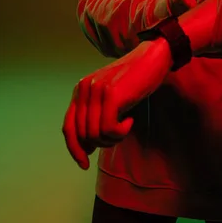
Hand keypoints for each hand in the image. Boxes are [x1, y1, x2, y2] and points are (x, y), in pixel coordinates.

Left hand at [62, 38, 171, 169]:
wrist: (153, 58)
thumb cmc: (134, 80)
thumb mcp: (108, 96)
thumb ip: (94, 115)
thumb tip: (86, 148)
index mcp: (80, 90)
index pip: (68, 128)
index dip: (74, 149)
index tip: (85, 164)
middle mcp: (84, 88)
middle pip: (83, 135)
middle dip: (101, 143)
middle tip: (118, 134)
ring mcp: (97, 90)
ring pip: (96, 135)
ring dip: (113, 139)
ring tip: (125, 126)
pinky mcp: (111, 95)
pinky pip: (109, 130)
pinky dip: (121, 132)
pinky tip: (130, 120)